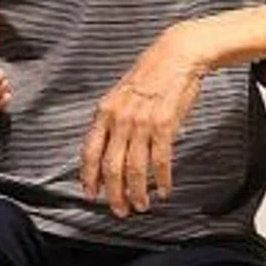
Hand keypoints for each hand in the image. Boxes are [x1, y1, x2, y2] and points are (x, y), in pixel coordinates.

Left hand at [79, 24, 211, 216]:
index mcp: (104, 112)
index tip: (90, 194)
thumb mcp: (120, 96)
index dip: (88, 176)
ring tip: (141, 205)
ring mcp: (141, 122)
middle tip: (119, 210)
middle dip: (113, 193)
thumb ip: (112, 121)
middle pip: (111, 165)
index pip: (90, 151)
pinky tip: (164, 190)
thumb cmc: (150, 76)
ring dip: (138, 191)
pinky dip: (162, 179)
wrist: (176, 55)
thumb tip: (107, 149)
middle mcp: (119, 119)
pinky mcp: (165, 124)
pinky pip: (161, 159)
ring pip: (135, 167)